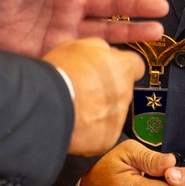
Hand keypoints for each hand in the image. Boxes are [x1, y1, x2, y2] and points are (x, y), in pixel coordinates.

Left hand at [0, 0, 167, 57]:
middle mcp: (72, 4)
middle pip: (111, 3)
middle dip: (136, 4)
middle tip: (160, 6)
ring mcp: (69, 29)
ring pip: (108, 29)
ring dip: (133, 30)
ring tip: (157, 31)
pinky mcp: (61, 50)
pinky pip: (90, 54)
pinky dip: (109, 57)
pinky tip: (128, 57)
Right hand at [47, 40, 142, 154]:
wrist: (48, 106)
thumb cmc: (61, 75)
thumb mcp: (77, 46)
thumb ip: (98, 46)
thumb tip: (106, 50)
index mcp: (122, 68)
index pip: (136, 66)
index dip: (123, 67)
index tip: (113, 69)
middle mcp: (125, 94)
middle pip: (123, 90)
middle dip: (108, 90)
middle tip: (86, 89)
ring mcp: (118, 118)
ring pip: (113, 113)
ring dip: (100, 110)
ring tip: (77, 107)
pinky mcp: (107, 139)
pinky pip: (103, 133)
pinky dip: (93, 130)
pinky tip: (77, 122)